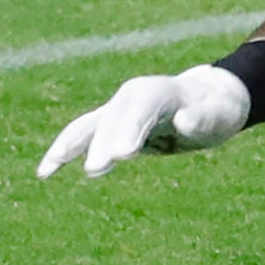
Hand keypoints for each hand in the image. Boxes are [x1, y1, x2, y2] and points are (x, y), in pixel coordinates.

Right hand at [38, 63, 250, 178]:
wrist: (210, 97)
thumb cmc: (218, 110)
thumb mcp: (219, 115)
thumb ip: (202, 118)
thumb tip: (184, 122)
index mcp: (157, 92)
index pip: (139, 109)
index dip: (129, 129)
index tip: (123, 155)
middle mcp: (132, 97)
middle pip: (112, 119)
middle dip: (103, 142)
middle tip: (96, 169)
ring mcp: (118, 110)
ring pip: (89, 125)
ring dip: (72, 146)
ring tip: (52, 169)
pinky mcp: (112, 124)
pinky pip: (82, 135)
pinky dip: (64, 150)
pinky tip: (45, 172)